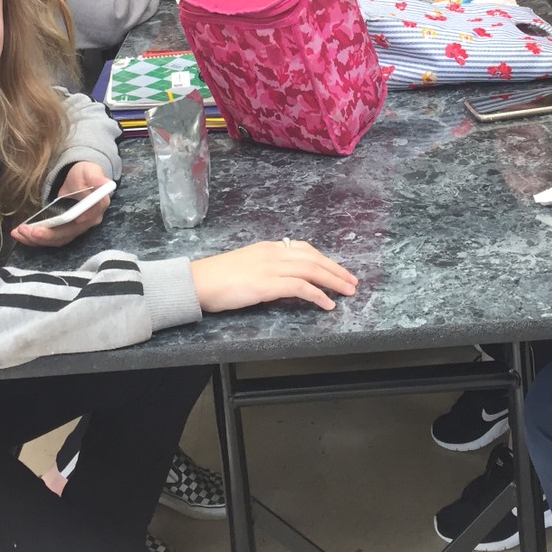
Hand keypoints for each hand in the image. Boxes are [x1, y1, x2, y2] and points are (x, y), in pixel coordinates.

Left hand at [10, 162, 111, 247]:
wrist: (78, 178)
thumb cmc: (85, 173)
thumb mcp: (90, 171)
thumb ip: (97, 177)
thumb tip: (105, 182)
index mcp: (96, 209)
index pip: (85, 219)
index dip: (71, 223)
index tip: (58, 222)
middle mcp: (86, 223)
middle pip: (67, 233)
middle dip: (46, 234)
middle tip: (27, 230)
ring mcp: (74, 229)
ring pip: (56, 240)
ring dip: (36, 239)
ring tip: (18, 232)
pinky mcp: (62, 231)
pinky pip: (49, 239)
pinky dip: (34, 239)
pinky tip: (19, 234)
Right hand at [191, 240, 357, 311]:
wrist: (199, 281)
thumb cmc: (217, 278)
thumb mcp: (247, 267)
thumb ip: (267, 271)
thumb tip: (286, 284)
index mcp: (268, 247)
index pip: (304, 249)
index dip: (324, 259)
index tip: (337, 269)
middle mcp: (273, 253)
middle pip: (313, 258)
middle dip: (336, 270)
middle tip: (352, 281)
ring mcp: (271, 267)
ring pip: (311, 270)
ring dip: (333, 281)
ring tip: (347, 292)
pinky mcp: (268, 283)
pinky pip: (301, 287)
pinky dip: (318, 295)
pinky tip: (327, 304)